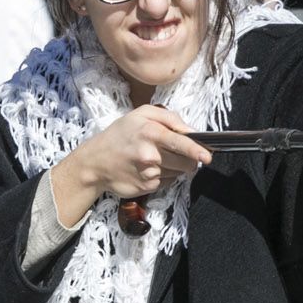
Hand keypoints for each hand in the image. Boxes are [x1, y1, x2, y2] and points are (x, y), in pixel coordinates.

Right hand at [50, 106, 212, 225]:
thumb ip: (168, 117)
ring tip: (156, 158)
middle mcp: (150, 155)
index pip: (180, 142)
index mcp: (150, 132)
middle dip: (190, 159)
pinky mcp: (148, 187)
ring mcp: (149, 173)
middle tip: (179, 153)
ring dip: (175, 166)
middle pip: (186, 162)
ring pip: (179, 172)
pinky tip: (149, 168)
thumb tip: (190, 130)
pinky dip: (165, 175)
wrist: (94, 163)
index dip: (196, 150)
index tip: (207, 156)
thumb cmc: (119, 135)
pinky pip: (168, 181)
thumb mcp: (140, 114)